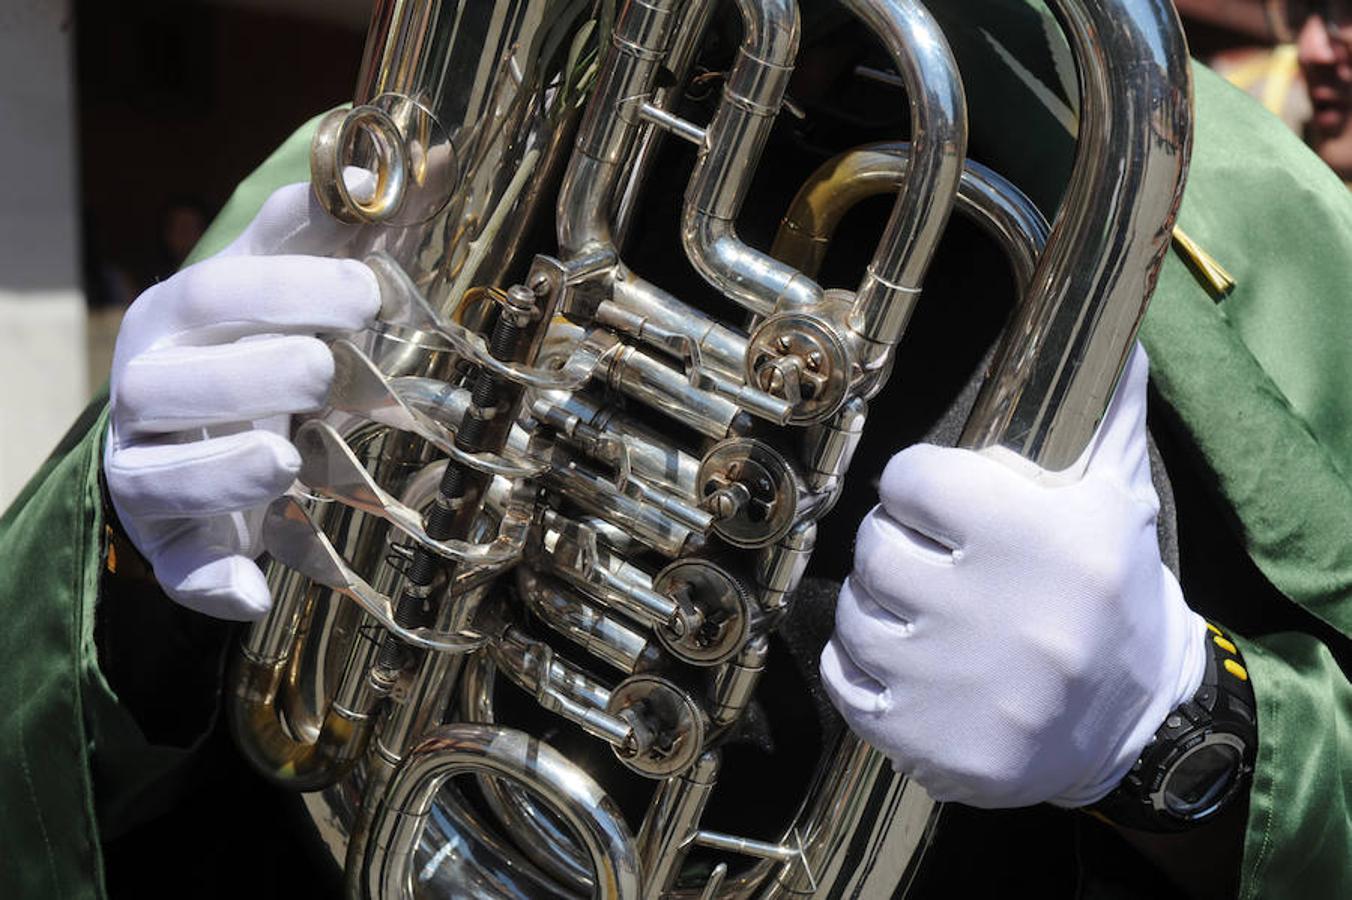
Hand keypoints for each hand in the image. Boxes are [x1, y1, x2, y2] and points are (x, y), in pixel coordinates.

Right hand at [105, 176, 379, 619]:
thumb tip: (423, 154)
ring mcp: (149, 470)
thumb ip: (346, 231)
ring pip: (157, 474)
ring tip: (286, 460)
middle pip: (172, 380)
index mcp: (182, 320)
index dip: (292, 288)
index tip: (374, 294)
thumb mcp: (296, 288)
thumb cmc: (257, 354)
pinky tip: (255, 593)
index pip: (219, 290)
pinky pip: (174, 568)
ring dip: (224, 470)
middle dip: (252, 374)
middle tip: (325, 368)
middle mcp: (151, 391)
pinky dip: (211, 583)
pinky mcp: (166, 541)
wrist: (193, 443)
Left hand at [820, 345, 1207, 808]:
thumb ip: (1104, 417)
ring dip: (878, 608)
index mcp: (1046, 540)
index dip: (921, 485)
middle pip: (875, 544)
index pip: (912, 477)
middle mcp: (1001, 615)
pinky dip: (860, 667)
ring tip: (926, 616)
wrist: (1138, 724)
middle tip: (936, 563)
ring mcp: (959, 687)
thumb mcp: (1118, 501)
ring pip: (855, 613)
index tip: (940, 501)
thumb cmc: (1114, 598)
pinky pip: (845, 680)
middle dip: (897, 546)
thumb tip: (1116, 333)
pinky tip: (906, 663)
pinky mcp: (929, 744)